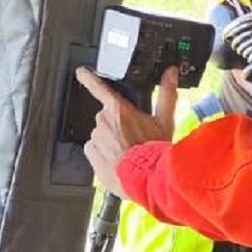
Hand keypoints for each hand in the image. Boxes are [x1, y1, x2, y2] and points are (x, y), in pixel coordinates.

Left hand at [75, 66, 178, 197]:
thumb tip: (170, 74)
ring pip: (102, 134)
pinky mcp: (91, 154)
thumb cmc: (154, 150)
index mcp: (119, 109)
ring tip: (128, 152)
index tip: (81, 72)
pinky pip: (96, 149)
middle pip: (108, 117)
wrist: (146, 178)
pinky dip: (105, 153)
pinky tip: (119, 159)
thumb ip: (166, 94)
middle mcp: (103, 121)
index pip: (98, 88)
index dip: (88, 78)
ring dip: (112, 140)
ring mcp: (95, 138)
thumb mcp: (165, 120)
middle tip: (133, 137)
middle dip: (118, 124)